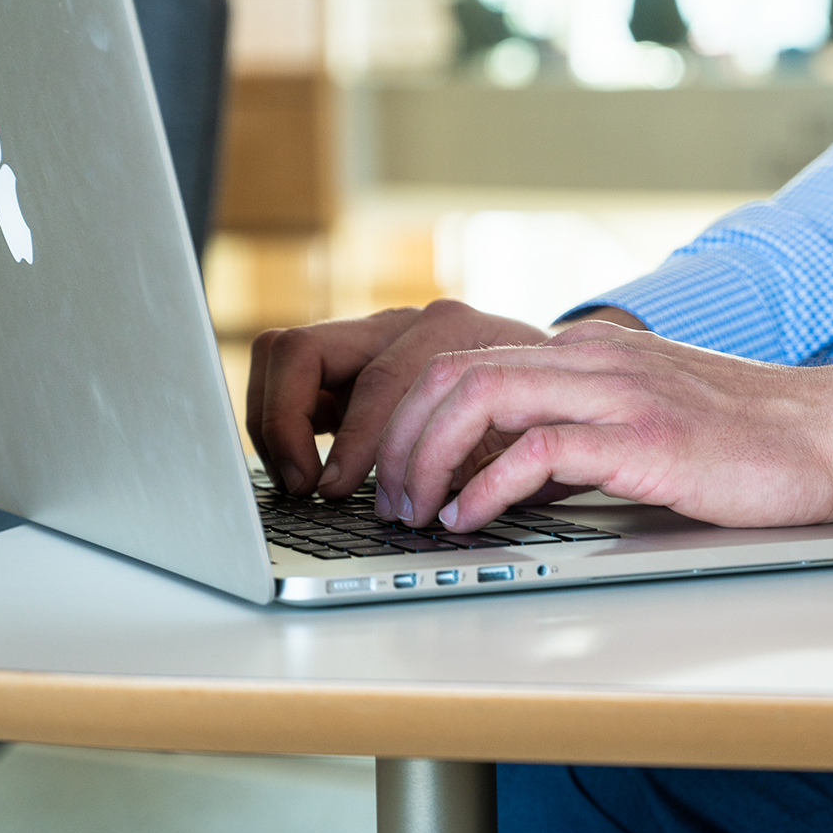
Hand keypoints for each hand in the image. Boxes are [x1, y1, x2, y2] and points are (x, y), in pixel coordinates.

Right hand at [246, 300, 551, 497]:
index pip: (375, 382)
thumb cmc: (546, 405)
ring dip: (276, 421)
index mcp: (447, 330)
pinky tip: (304, 470)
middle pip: (302, 350)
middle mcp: (399, 323)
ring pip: (285, 356)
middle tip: (302, 486)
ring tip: (297, 481)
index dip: (352, 442)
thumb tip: (444, 508)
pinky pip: (294, 379)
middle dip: (286, 422)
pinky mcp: (352, 365)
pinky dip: (287, 423)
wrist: (556, 370)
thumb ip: (488, 467)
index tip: (336, 490)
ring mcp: (369, 339)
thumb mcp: (530, 436)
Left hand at [373, 320, 832, 531]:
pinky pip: (535, 449)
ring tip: (415, 512)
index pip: (464, 361)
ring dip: (425, 459)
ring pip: (477, 397)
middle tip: (387, 498)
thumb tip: (507, 473)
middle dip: (397, 436)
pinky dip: (485, 487)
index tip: (395, 472)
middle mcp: (594, 355)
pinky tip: (470, 519)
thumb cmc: (753, 442)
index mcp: (590, 349)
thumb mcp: (649, 417)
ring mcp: (619, 389)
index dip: (410, 416)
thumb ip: (582, 427)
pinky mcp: (644, 435)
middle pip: (450, 371)